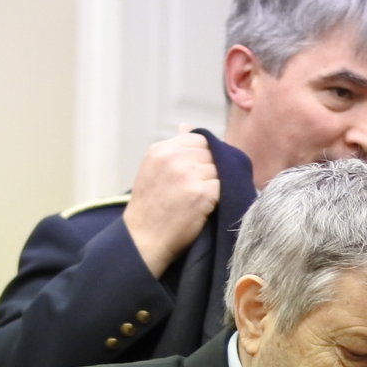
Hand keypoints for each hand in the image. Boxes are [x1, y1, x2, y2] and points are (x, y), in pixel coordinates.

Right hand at [123, 129, 219, 276]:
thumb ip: (173, 149)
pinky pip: (224, 186)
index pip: (198, 139)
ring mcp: (187, 174)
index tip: (202, 172)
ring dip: (218, 183)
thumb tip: (186, 126)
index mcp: (160, 149)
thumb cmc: (149, 209)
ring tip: (205, 199)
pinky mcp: (201, 192)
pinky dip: (220, 197)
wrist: (143, 240)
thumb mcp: (153, 170)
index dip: (205, 155)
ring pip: (220, 169)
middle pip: (211, 152)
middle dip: (213, 169)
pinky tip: (207, 207)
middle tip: (206, 187)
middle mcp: (172, 157)